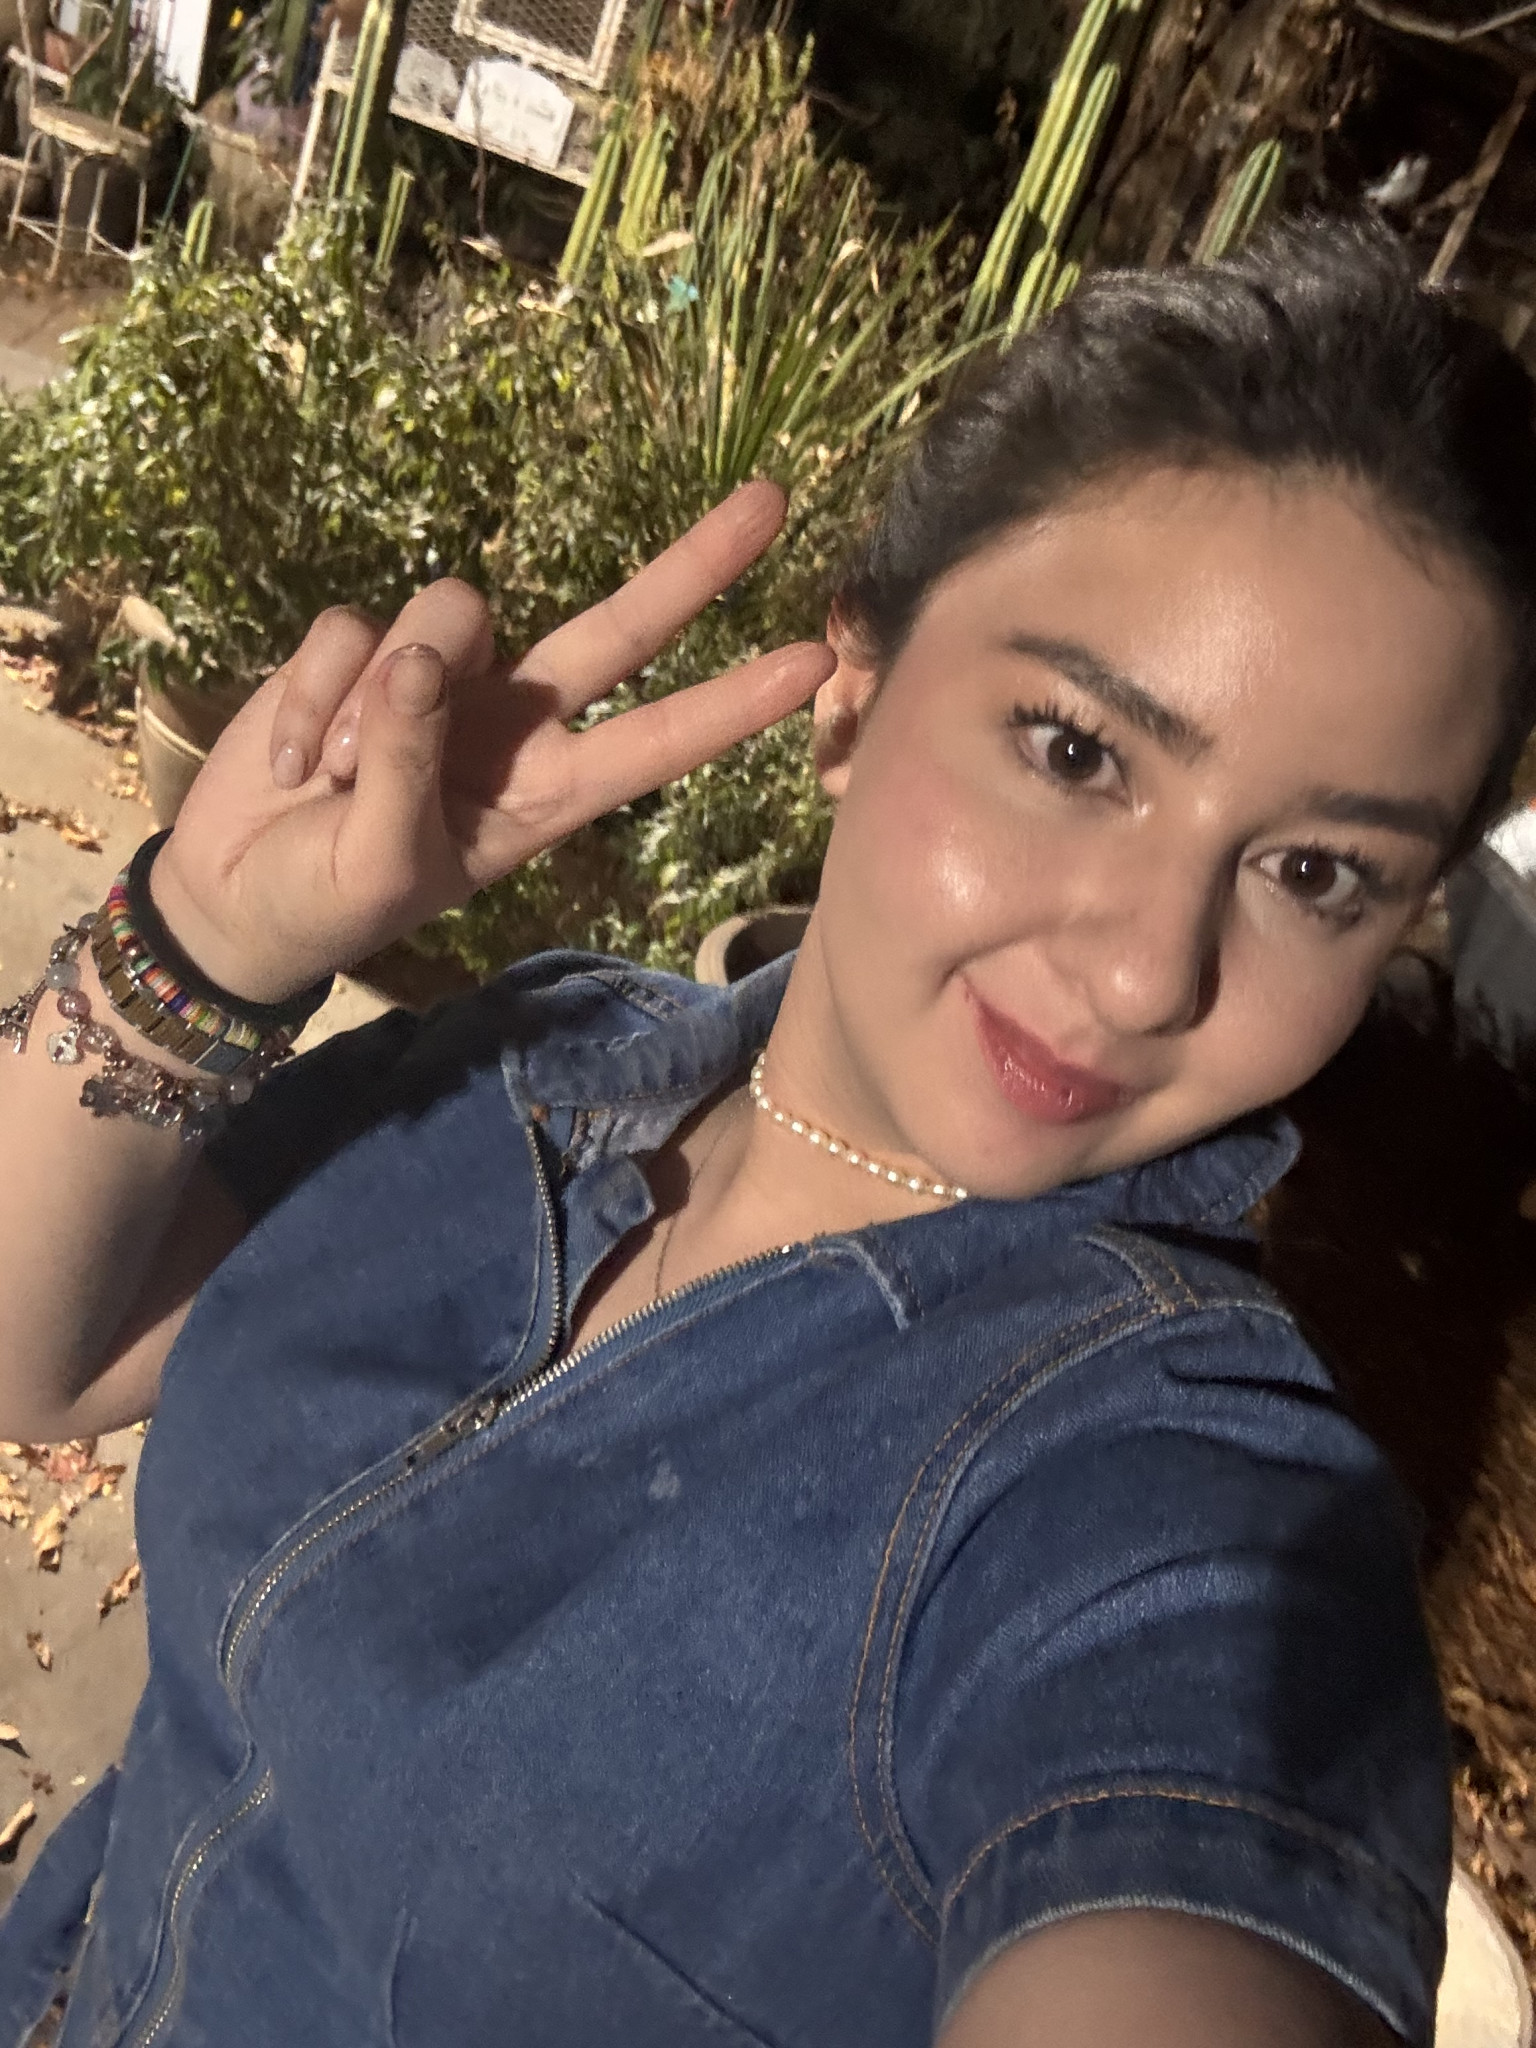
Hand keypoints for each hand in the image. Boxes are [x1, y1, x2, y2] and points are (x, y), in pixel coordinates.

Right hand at [150, 482, 833, 1002]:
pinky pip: (348, 628)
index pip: (657, 740)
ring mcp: (440, 676)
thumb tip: (419, 660)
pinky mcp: (360, 647)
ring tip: (332, 778)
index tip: (812, 664)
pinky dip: (309, 696)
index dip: (731, 704)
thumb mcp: (383, 862)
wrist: (232, 894)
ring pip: (451, 615)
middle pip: (616, 629)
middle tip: (773, 498)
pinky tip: (293, 760)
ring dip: (374, 700)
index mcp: (547, 793)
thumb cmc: (330, 900)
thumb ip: (410, 766)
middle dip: (692, 567)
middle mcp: (513, 721)